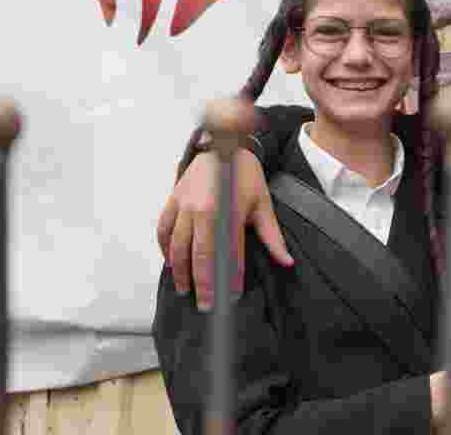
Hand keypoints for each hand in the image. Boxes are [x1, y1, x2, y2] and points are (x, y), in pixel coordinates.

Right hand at [156, 148, 291, 309]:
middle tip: (206, 306)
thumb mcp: (263, 204)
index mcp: (227, 211)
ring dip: (180, 271)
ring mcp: (184, 205)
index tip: (230, 297)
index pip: (228, 253)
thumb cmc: (245, 175)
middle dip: (202, 283)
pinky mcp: (173, 200)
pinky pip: (163, 229)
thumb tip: (286, 261)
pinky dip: (165, 249)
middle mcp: (202, 210)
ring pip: (177, 245)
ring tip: (185, 290)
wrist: (223, 144)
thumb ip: (272, 236)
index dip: (229, 276)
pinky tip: (171, 264)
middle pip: (199, 255)